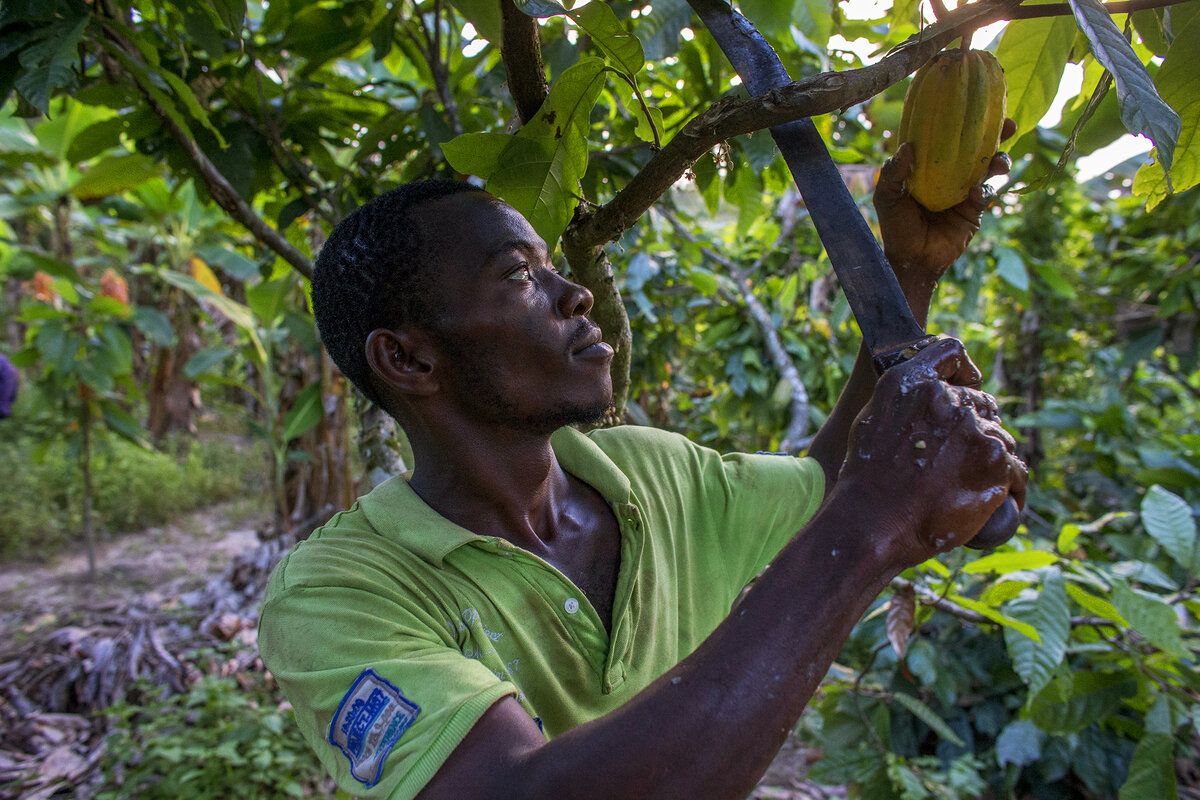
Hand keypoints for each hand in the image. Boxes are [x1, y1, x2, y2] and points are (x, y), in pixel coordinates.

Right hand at [834, 338, 1027, 564]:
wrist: (872, 524)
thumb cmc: (867, 481)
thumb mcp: (872, 421)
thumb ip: (905, 400)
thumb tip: (935, 395)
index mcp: (909, 381)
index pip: (952, 352)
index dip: (963, 372)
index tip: (964, 390)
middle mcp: (943, 397)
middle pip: (982, 403)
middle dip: (977, 429)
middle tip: (960, 461)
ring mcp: (973, 428)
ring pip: (1001, 438)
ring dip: (993, 460)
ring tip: (968, 488)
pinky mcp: (996, 461)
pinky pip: (1017, 472)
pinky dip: (1008, 489)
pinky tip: (990, 502)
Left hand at [874, 119, 1017, 278]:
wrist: (913, 260)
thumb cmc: (896, 228)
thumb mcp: (888, 198)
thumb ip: (894, 173)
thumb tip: (907, 146)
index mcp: (930, 166)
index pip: (947, 137)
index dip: (961, 121)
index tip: (974, 103)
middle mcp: (950, 174)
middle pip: (977, 147)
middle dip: (996, 133)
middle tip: (1009, 123)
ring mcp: (965, 190)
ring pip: (989, 167)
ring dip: (1000, 159)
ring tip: (1000, 160)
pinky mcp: (975, 209)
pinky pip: (987, 193)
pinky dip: (985, 189)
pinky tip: (975, 192)